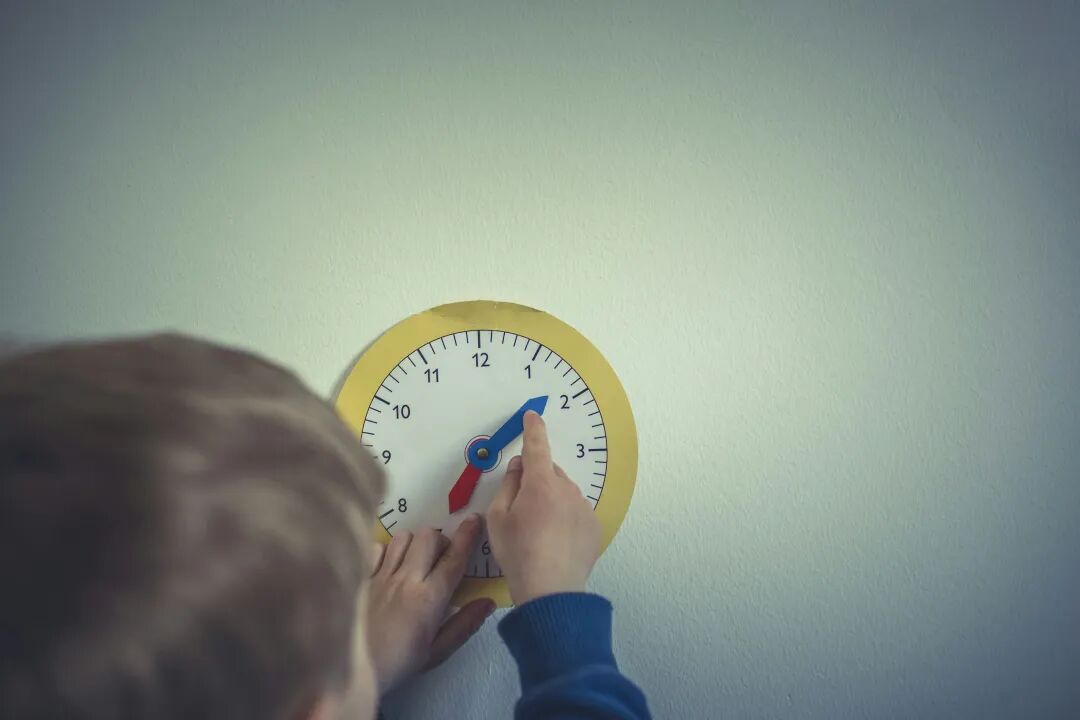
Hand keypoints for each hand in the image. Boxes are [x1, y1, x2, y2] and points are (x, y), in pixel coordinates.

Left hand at [366, 516, 494, 694]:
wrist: (347, 669)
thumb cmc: (397, 664)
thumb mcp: (436, 653)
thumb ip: (464, 625)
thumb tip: (488, 602)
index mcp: (429, 599)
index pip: (454, 559)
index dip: (467, 536)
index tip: (475, 519)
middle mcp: (406, 579)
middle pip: (429, 537)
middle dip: (440, 541)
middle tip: (440, 558)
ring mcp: (380, 575)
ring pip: (403, 537)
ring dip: (414, 544)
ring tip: (414, 561)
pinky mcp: (360, 576)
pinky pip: (377, 547)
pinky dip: (386, 551)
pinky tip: (388, 566)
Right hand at [486, 411, 602, 605]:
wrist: (550, 590)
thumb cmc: (518, 553)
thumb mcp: (498, 518)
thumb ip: (508, 485)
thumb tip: (519, 466)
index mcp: (540, 484)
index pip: (537, 446)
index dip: (533, 429)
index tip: (533, 416)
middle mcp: (567, 490)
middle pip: (549, 472)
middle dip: (536, 480)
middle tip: (521, 507)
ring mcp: (584, 508)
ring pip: (564, 492)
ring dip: (551, 500)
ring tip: (538, 530)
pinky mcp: (594, 526)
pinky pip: (576, 511)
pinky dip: (565, 517)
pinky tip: (555, 539)